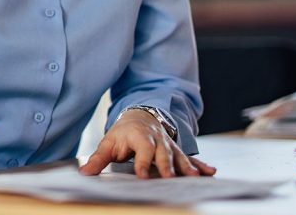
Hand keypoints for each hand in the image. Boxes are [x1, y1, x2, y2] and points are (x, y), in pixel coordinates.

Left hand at [79, 109, 216, 177]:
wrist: (139, 116)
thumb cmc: (122, 133)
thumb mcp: (108, 143)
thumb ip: (98, 159)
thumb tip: (84, 174)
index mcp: (139, 137)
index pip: (142, 151)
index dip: (142, 164)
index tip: (143, 177)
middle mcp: (157, 140)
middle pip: (163, 154)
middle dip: (166, 166)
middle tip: (170, 178)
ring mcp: (169, 145)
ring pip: (179, 156)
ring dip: (187, 167)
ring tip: (195, 177)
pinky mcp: (176, 150)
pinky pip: (190, 158)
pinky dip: (200, 165)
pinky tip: (211, 172)